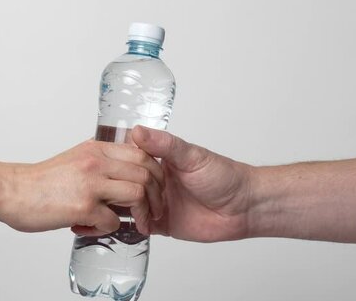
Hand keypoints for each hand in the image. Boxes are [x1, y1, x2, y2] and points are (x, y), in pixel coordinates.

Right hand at [0, 140, 163, 235]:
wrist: (12, 191)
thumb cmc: (41, 181)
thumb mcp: (76, 158)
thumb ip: (99, 161)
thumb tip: (122, 171)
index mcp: (96, 149)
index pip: (142, 152)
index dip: (155, 171)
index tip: (156, 186)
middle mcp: (96, 162)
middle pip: (146, 172)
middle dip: (156, 195)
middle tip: (154, 210)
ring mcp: (91, 183)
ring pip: (136, 193)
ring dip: (141, 213)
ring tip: (136, 223)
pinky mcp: (83, 206)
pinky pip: (113, 220)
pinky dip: (109, 228)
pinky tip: (96, 227)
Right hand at [132, 126, 253, 241]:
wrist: (243, 207)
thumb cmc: (224, 176)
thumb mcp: (192, 155)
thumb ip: (164, 144)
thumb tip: (138, 131)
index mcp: (160, 160)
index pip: (130, 157)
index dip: (121, 161)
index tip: (112, 163)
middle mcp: (157, 180)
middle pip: (127, 182)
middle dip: (125, 187)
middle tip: (130, 189)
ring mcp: (159, 202)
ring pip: (131, 204)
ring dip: (131, 206)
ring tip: (136, 206)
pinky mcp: (163, 223)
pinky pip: (142, 224)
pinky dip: (138, 224)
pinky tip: (142, 221)